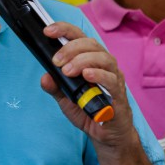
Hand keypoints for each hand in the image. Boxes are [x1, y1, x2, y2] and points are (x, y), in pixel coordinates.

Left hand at [40, 22, 135, 146]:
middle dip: (70, 48)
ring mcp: (114, 77)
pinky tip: (87, 75)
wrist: (106, 134)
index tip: (47, 31)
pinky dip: (99, 75)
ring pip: (103, 57)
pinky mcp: (119, 94)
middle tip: (56, 61)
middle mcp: (103, 64)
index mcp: (89, 59)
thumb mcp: (65, 98)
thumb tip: (44, 77)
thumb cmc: (87, 110)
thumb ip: (54, 87)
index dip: (64, 29)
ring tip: (67, 70)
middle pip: (90, 44)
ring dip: (82, 60)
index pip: (78, 37)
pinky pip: (112, 80)